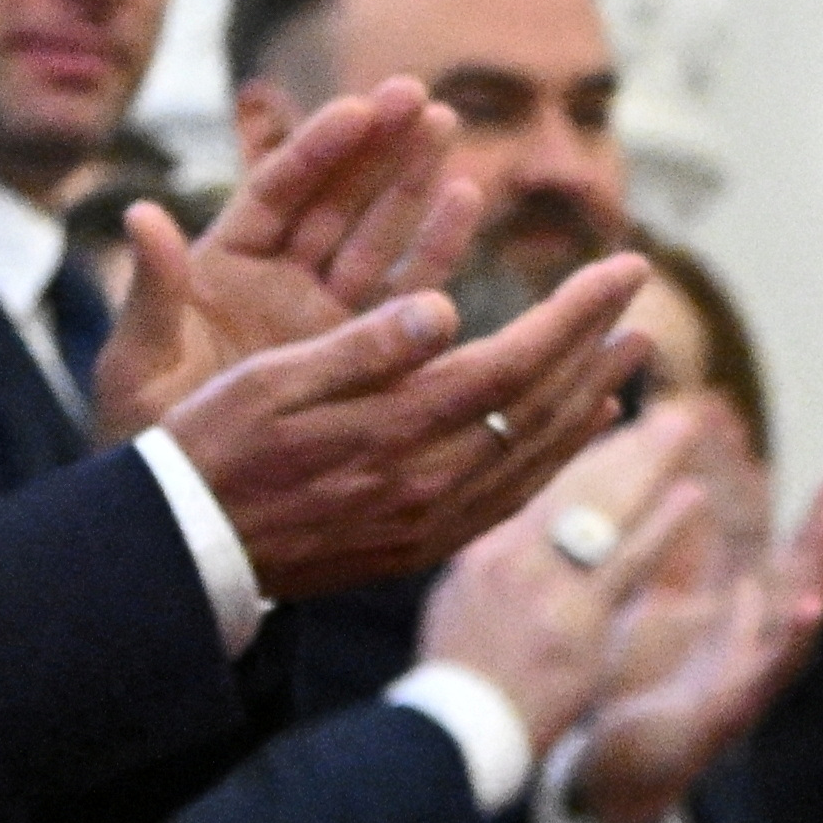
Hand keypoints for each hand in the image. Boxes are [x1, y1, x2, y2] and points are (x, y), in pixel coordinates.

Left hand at [83, 82, 472, 434]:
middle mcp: (278, 280)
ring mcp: (322, 313)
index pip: (278, 192)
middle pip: (333, 197)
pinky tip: (465, 200)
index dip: (318, 149)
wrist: (186, 509)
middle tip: (419, 95)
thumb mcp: (139, 363)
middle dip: (376, 145)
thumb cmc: (148, 435)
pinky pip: (403, 291)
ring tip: (446, 125)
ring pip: (373, 233)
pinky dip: (433, 247)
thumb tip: (139, 216)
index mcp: (224, 269)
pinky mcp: (358, 349)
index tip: (361, 108)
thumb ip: (151, 292)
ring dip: (409, 180)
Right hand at [158, 264, 657, 608]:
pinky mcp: (416, 546)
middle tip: (638, 296)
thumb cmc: (207, 449)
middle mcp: (426, 484)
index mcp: (394, 431)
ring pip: (535, 457)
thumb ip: (360, 346)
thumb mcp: (268, 382)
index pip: (515, 363)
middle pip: (541, 410)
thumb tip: (442, 305)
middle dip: (596, 346)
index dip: (577, 314)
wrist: (184, 556)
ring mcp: (426, 523)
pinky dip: (553, 453)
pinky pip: (510, 496)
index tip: (624, 266)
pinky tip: (576, 428)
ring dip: (588, 399)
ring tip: (626, 353)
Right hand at [424, 404, 720, 748]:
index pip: (537, 483)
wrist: (458, 734)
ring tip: (686, 426)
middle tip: (659, 402)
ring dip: (650, 463)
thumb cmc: (461, 679)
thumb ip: (492, 560)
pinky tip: (692, 496)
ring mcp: (545, 584)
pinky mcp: (579, 618)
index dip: (579, 445)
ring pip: (606, 508)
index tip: (609, 408)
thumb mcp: (459, 603)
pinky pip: (630, 560)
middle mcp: (510, 556)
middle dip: (621, 438)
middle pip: (574, 481)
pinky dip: (663, 524)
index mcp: (481, 550)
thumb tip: (517, 522)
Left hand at [565, 473, 822, 822]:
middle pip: (808, 585)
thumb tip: (691, 504)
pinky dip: (789, 640)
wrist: (618, 771)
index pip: (793, 563)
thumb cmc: (645, 693)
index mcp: (750, 627)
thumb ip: (688, 571)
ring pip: (799, 626)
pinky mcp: (730, 717)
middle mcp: (763, 654)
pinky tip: (810, 607)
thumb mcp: (666, 617)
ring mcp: (753, 686)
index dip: (819, 520)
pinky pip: (766, 674)